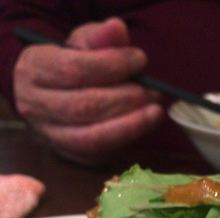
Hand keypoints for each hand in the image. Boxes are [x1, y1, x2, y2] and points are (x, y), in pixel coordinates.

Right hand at [13, 17, 162, 163]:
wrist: (55, 94)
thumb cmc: (71, 64)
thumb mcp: (82, 44)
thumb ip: (99, 37)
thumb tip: (117, 29)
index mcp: (33, 69)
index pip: (74, 69)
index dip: (111, 65)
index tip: (139, 60)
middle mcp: (35, 106)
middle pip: (84, 106)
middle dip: (124, 98)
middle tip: (151, 91)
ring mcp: (51, 134)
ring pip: (92, 136)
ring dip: (130, 124)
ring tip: (154, 110)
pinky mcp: (70, 154)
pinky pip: (100, 152)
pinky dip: (125, 138)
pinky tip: (144, 124)